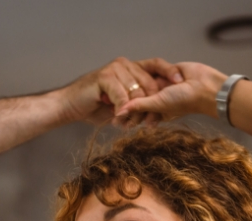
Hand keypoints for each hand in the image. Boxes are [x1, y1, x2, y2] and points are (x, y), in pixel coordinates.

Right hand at [56, 57, 184, 127]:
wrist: (70, 107)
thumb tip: (160, 111)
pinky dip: (122, 110)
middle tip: (148, 124)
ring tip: (128, 125)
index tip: (181, 83)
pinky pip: (122, 97)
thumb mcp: (123, 105)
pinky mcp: (104, 77)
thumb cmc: (95, 107)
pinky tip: (117, 118)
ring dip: (134, 113)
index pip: (156, 65)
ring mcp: (114, 69)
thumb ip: (139, 102)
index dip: (170, 72)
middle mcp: (125, 64)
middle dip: (151, 106)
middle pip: (150, 83)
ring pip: (137, 93)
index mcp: (131, 68)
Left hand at [115, 62, 228, 122]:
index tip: (112, 120)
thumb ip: (139, 106)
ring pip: (143, 87)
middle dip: (127, 104)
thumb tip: (120, 113)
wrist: (206, 86)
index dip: (126, 117)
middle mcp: (159, 100)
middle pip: (138, 101)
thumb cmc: (184, 100)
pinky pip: (152, 73)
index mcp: (157, 112)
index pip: (138, 115)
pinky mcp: (166, 73)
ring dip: (133, 89)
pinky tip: (128, 75)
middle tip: (109, 108)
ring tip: (118, 92)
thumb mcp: (158, 104)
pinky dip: (143, 76)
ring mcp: (162, 86)